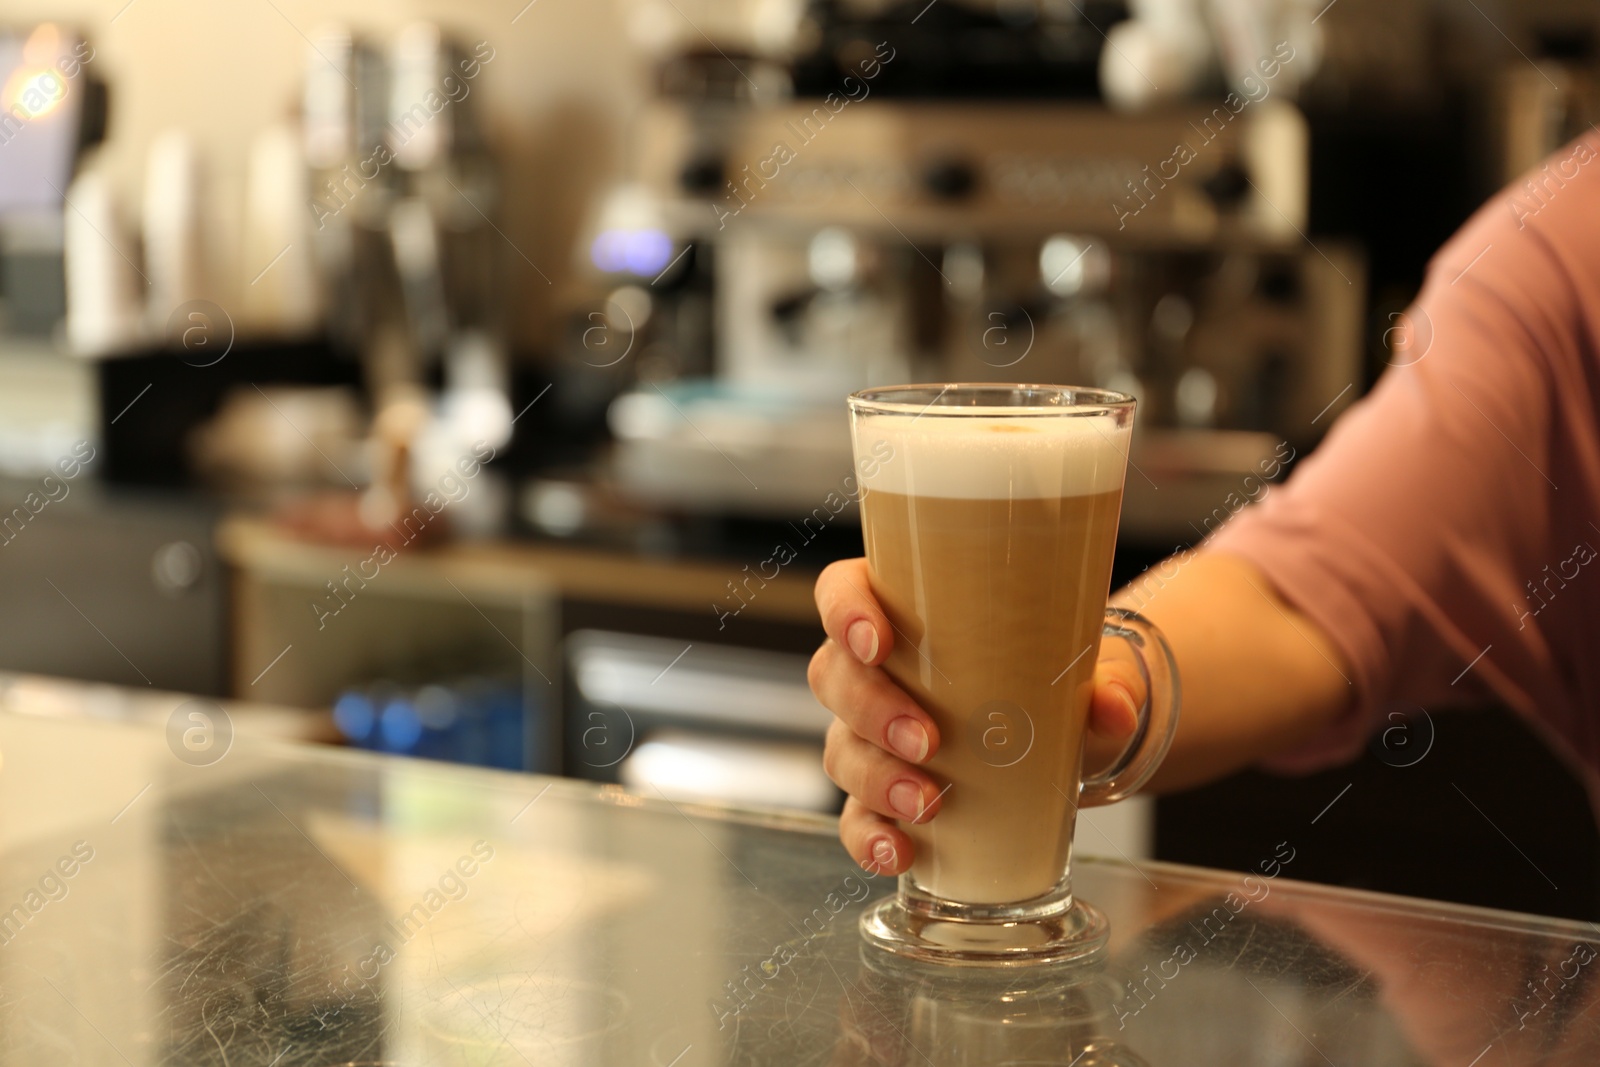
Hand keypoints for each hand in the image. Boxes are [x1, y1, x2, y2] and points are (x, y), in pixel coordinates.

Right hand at [809, 558, 1146, 876]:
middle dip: (871, 710)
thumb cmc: (1047, 680)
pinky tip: (902, 851)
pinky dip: (871, 837)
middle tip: (928, 739)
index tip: (877, 641)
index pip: (844, 590)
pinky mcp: (883, 796)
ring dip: (875, 777)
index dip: (845, 611)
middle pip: (834, 675)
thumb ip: (1108, 685)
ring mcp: (870, 736)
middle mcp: (875, 672)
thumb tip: (1112, 705)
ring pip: (840, 748)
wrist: (1063, 742)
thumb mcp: (1082, 671)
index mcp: (904, 613)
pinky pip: (855, 817)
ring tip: (927, 803)